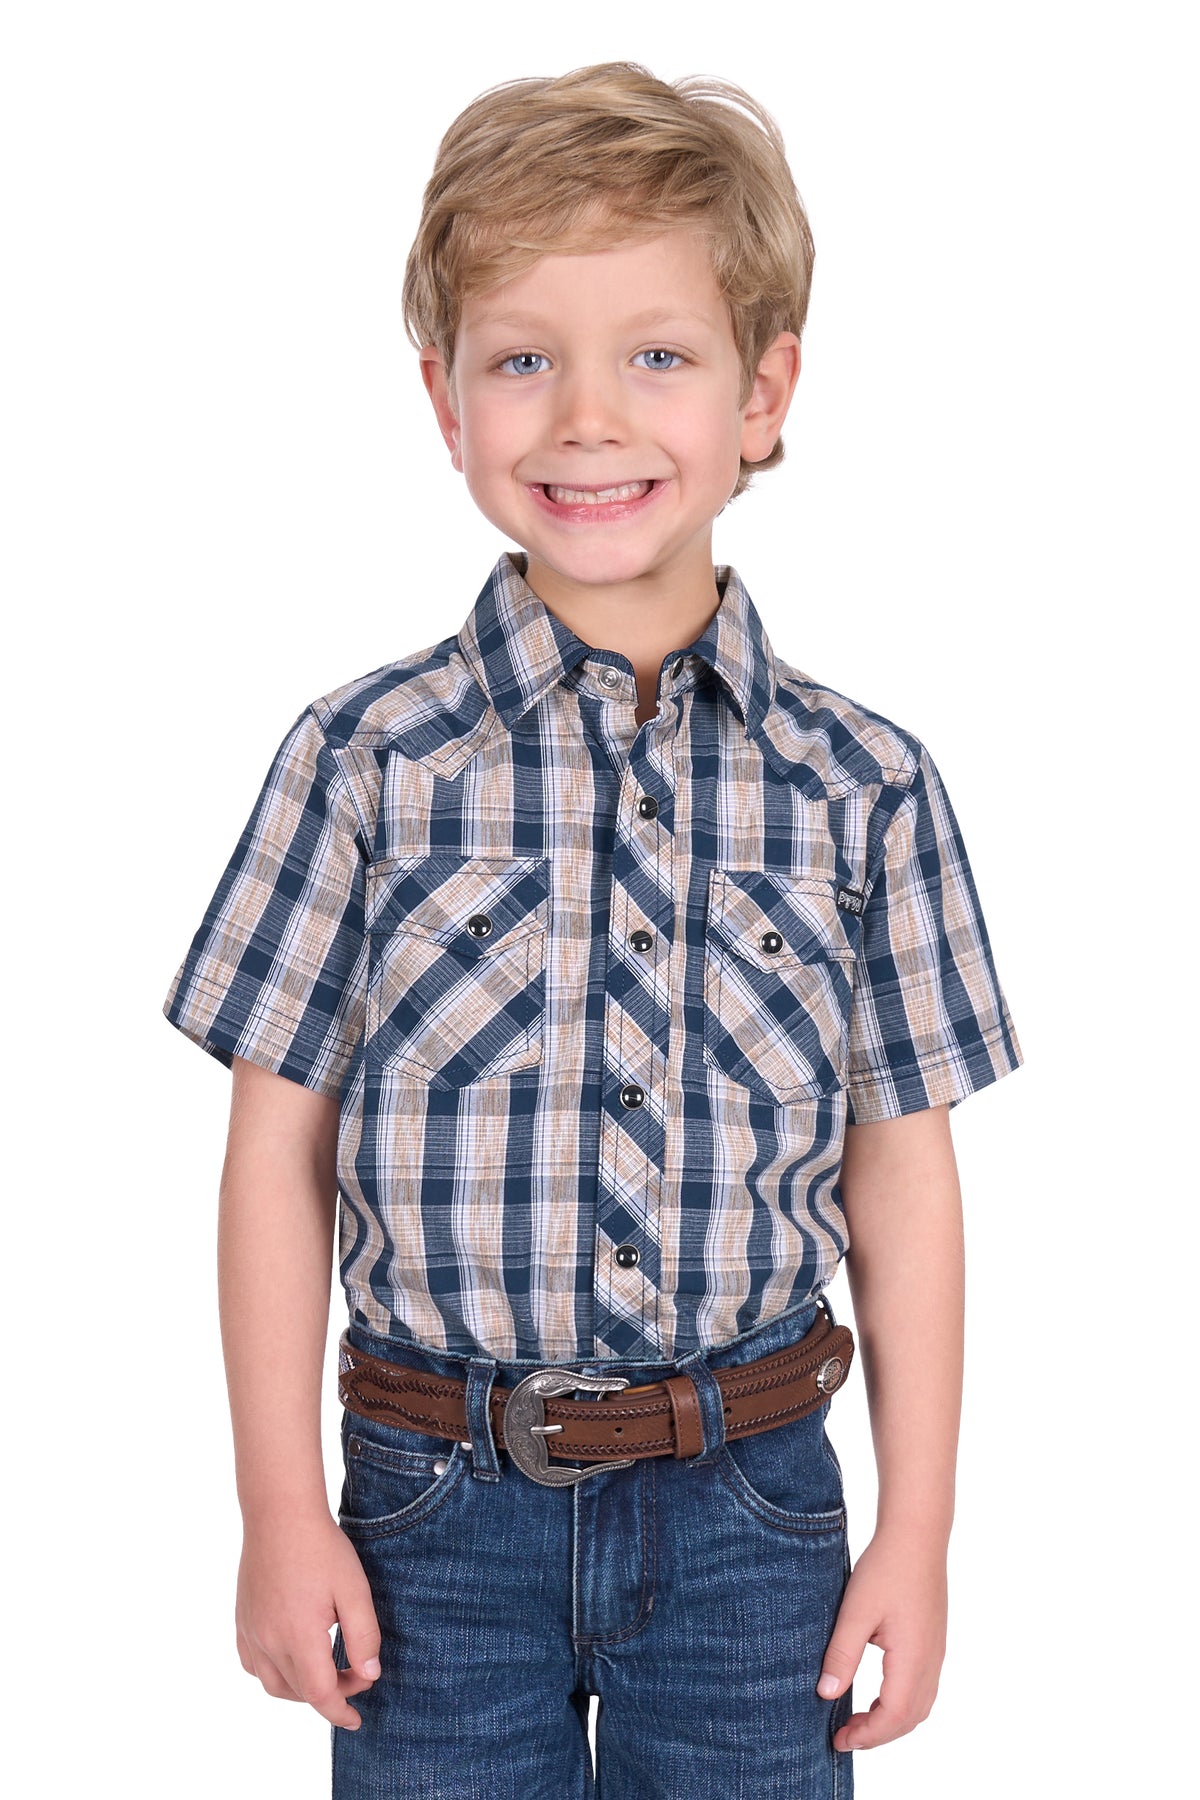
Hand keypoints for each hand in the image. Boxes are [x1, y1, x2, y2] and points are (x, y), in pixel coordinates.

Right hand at [235, 1509, 381, 1730]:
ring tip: (326, 1676)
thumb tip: (369, 1675)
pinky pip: (254, 1665)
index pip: (320, 1695)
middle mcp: (268, 1641)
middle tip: (356, 1676)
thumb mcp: (354, 1589)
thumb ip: (364, 1636)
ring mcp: (250, 1631)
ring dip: (301, 1690)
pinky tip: (291, 1660)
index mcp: (298, 1636)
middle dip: (330, 1694)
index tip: (359, 1717)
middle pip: (299, 1692)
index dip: (341, 1711)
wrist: (280, 1513)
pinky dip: (274, 1674)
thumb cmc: (321, 1548)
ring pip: (273, 1684)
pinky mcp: (242, 1620)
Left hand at [815, 1528, 947, 1750]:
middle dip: (878, 1735)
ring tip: (859, 1722)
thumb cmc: (886, 1568)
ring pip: (919, 1706)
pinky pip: (922, 1689)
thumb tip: (826, 1694)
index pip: (893, 1717)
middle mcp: (931, 1662)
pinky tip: (879, 1696)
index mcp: (913, 1659)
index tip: (838, 1740)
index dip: (867, 1736)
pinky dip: (902, 1705)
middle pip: (910, 1718)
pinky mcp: (933, 1642)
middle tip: (843, 1737)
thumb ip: (842, 1654)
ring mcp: (936, 1652)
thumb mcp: (856, 1611)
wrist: (917, 1535)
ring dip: (891, 1722)